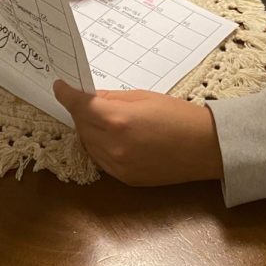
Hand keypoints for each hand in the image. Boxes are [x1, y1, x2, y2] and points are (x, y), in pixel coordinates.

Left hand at [53, 80, 223, 185]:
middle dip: (81, 111)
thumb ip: (112, 98)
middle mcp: (112, 146)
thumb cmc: (179, 116)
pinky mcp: (124, 179)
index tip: (60, 86)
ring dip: (88, 129)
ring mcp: (117, 166)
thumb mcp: (144, 97)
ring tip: (104, 118)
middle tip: (89, 100)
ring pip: (87, 144)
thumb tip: (90, 98)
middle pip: (81, 125)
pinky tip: (112, 137)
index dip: (66, 94)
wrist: (206, 148)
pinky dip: (99, 146)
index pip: (80, 106)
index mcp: (118, 120)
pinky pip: (100, 159)